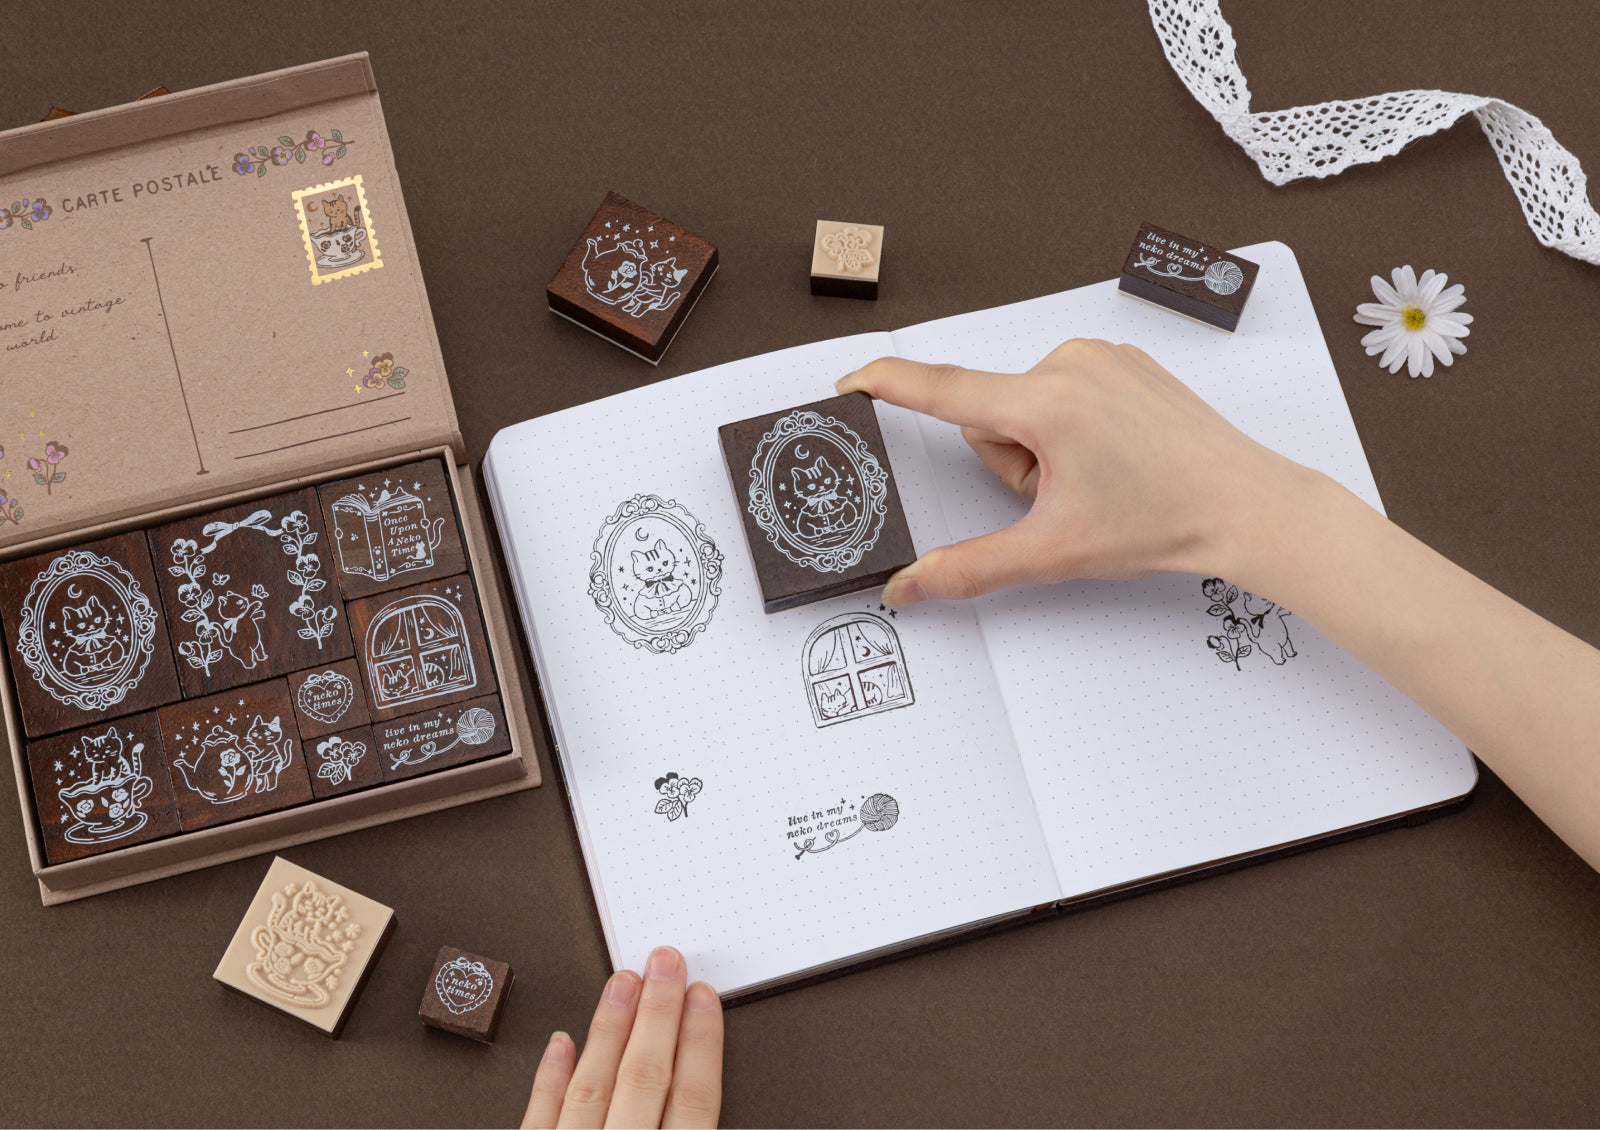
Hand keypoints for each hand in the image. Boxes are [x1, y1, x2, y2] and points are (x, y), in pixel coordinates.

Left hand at [521, 947, 722, 1128]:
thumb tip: (704, 1078)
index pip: (693, 1101)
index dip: (701, 1043)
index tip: (702, 996)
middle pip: (645, 1079)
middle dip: (658, 1014)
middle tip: (664, 964)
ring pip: (593, 1089)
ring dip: (609, 1030)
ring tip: (622, 982)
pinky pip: (539, 1121)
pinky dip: (550, 1080)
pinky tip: (561, 1041)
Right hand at [836, 340, 1318, 605]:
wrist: (1246, 505)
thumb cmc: (1163, 521)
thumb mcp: (1054, 552)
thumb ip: (968, 568)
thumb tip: (908, 588)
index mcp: (1047, 403)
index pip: (942, 390)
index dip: (888, 384)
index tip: (849, 378)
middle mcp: (1070, 364)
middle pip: (990, 414)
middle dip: (1010, 462)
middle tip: (1061, 495)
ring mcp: (1100, 357)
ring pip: (1025, 405)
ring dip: (1041, 447)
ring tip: (1096, 477)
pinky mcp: (1122, 360)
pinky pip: (1061, 390)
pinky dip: (1071, 427)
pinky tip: (1113, 456)